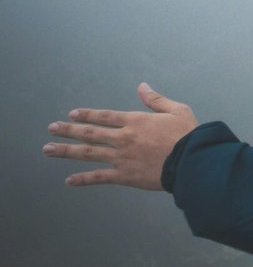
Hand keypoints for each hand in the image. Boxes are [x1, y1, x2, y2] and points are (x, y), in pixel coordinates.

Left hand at [43, 82, 198, 189]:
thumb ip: (156, 99)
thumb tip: (142, 86)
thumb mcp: (177, 110)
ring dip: (66, 150)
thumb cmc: (188, 135)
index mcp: (135, 121)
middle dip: (68, 130)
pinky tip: (69, 180)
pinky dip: (83, 179)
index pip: (105, 116)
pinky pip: (99, 177)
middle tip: (51, 129)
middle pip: (90, 133)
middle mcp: (123, 138)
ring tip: (48, 149)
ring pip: (88, 153)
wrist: (191, 161)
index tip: (72, 114)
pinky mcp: (124, 175)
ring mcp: (121, 157)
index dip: (87, 114)